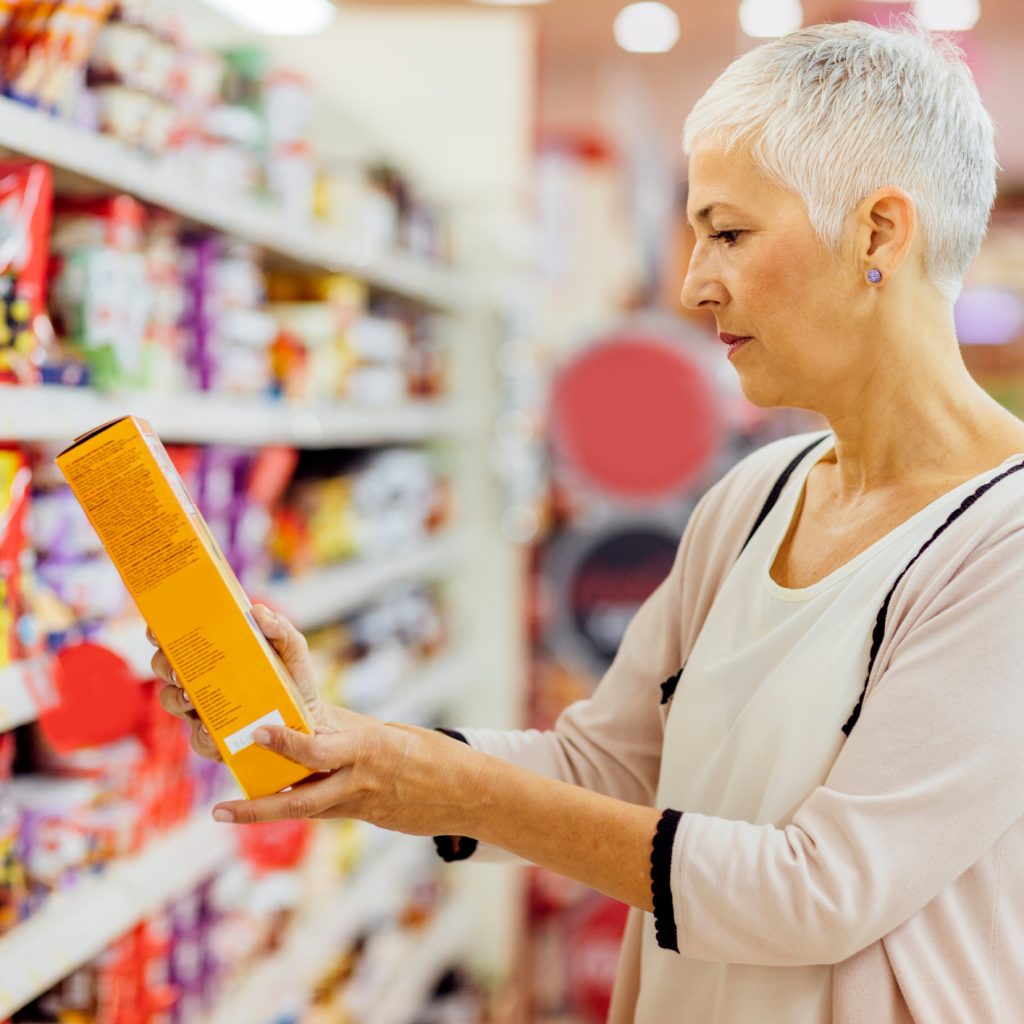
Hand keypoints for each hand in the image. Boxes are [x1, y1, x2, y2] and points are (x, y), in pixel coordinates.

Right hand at [149, 604, 327, 761]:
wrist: (308, 720)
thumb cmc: (292, 679)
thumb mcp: (291, 650)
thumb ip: (280, 630)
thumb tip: (258, 612)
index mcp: (215, 655)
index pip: (180, 640)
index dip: (161, 634)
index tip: (157, 631)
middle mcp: (202, 680)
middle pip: (167, 668)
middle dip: (164, 666)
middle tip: (177, 669)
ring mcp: (204, 710)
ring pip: (172, 702)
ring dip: (175, 698)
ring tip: (190, 697)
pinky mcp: (214, 739)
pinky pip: (198, 739)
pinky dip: (202, 735)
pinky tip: (211, 729)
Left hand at [209, 717, 476, 837]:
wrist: (467, 794)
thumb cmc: (432, 753)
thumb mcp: (392, 734)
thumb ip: (351, 733)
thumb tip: (313, 727)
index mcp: (368, 750)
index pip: (319, 750)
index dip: (287, 743)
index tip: (259, 732)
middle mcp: (358, 782)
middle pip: (301, 799)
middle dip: (259, 807)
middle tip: (221, 810)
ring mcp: (360, 805)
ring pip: (304, 811)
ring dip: (264, 812)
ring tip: (227, 813)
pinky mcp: (363, 817)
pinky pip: (321, 810)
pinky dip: (295, 804)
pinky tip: (266, 804)